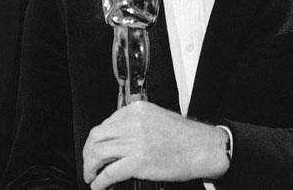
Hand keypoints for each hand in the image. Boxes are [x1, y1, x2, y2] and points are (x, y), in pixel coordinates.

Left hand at [82, 101, 228, 188]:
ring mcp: (135, 142)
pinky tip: (99, 186)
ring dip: (90, 168)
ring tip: (91, 176)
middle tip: (89, 165)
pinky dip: (100, 181)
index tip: (95, 150)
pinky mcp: (138, 161)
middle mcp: (133, 122)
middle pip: (96, 137)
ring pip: (97, 153)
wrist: (205, 148)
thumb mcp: (157, 118)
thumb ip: (136, 123)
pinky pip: (109, 172)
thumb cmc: (186, 137)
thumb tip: (117, 139)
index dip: (96, 141)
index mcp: (136, 110)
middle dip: (88, 154)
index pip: (105, 124)